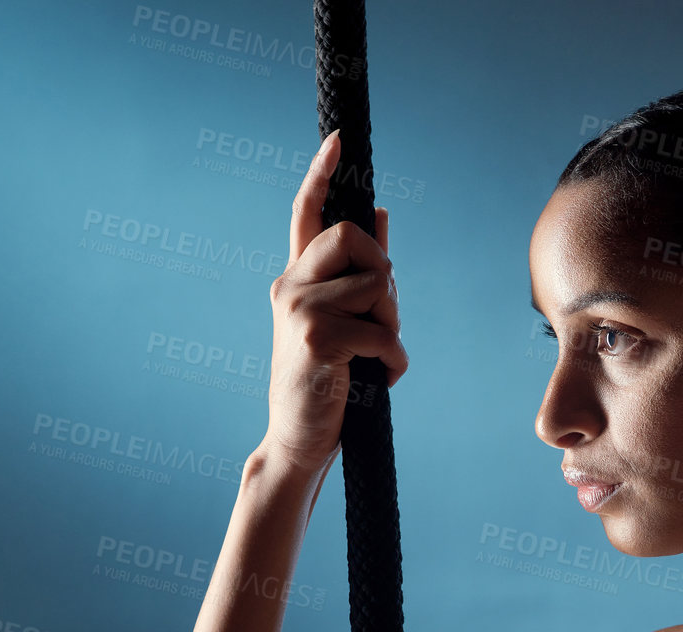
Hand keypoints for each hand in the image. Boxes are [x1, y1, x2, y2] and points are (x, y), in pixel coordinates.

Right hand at [261, 129, 405, 466]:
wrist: (300, 441)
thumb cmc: (329, 383)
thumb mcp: (346, 322)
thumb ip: (360, 273)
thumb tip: (381, 215)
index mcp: (296, 278)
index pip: (306, 213)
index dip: (322, 175)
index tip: (339, 139)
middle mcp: (289, 286)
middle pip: (356, 238)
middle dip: (385, 276)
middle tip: (382, 319)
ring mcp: (297, 311)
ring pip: (377, 286)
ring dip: (392, 326)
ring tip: (374, 358)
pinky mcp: (315, 340)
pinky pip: (382, 332)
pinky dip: (393, 361)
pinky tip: (377, 380)